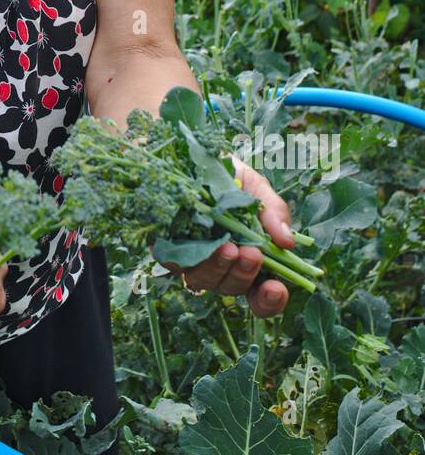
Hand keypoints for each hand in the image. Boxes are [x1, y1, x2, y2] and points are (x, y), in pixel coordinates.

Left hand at [157, 157, 295, 318]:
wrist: (195, 153)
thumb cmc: (232, 175)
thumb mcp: (258, 190)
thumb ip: (274, 214)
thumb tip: (288, 243)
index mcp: (247, 258)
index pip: (260, 295)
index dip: (269, 301)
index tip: (275, 289)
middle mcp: (219, 266)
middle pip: (231, 288)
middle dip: (243, 275)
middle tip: (251, 254)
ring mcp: (191, 260)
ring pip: (202, 281)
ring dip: (218, 268)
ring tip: (228, 246)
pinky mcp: (165, 248)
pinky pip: (174, 263)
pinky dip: (189, 257)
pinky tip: (202, 244)